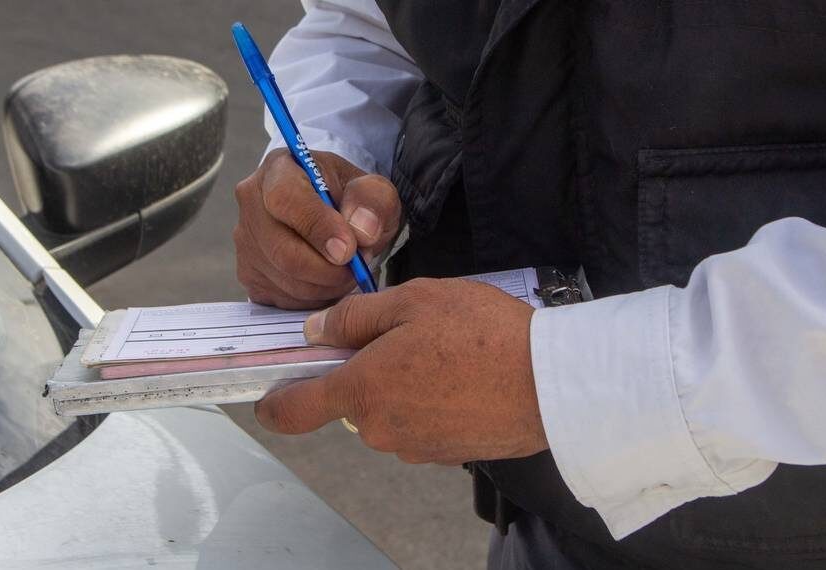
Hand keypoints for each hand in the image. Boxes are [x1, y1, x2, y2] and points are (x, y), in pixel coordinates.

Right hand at [234, 149, 401, 308]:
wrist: (333, 214)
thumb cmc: (350, 199)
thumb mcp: (373, 190)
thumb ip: (373, 200)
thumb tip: (361, 229)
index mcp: (279, 169)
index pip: (286, 199)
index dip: (317, 228)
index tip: (349, 250)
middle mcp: (251, 202)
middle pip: (282, 250)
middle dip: (328, 269)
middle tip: (357, 268)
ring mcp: (245, 241)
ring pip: (284, 280)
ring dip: (325, 286)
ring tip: (346, 271)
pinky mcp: (248, 274)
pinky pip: (282, 298)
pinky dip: (313, 298)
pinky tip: (328, 281)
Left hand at [255, 278, 548, 464]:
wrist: (554, 383)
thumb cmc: (484, 333)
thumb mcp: (414, 300)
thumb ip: (354, 317)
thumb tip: (316, 331)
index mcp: (362, 389)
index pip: (293, 410)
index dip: (274, 402)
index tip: (271, 392)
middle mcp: (379, 429)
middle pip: (350, 401)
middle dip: (366, 370)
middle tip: (407, 333)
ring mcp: (413, 447)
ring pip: (387, 411)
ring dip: (402, 384)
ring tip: (446, 352)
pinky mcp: (445, 455)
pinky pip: (420, 424)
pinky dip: (431, 402)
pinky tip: (463, 376)